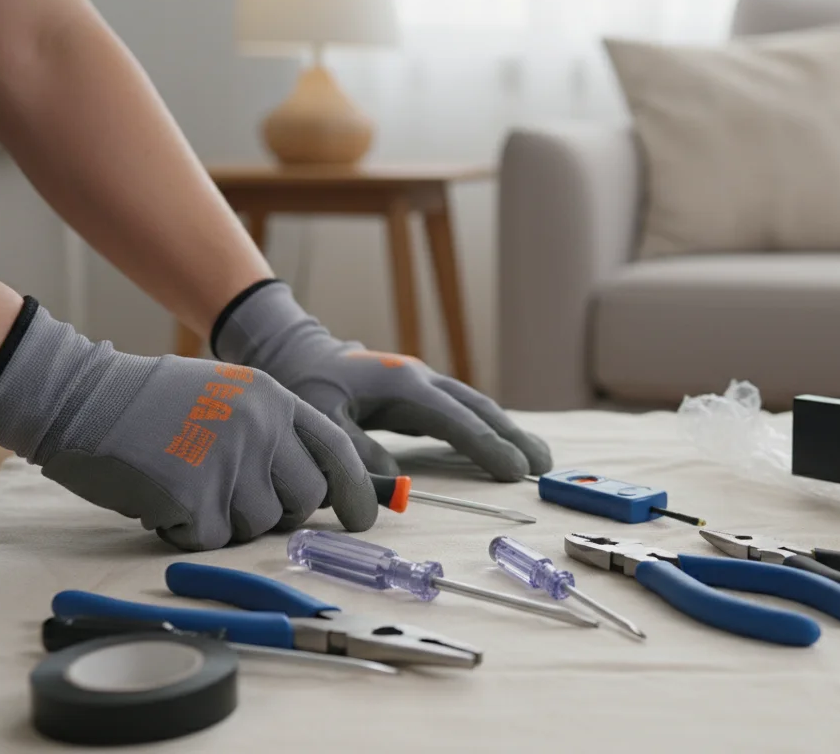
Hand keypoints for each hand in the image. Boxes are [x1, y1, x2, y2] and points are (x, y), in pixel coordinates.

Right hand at [0, 300, 376, 550]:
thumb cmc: (153, 404)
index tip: (362, 519)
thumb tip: (322, 488)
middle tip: (235, 496)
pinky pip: (213, 539)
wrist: (81, 397)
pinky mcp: (195, 495)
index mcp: (274, 398)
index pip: (337, 451)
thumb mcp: (230, 396)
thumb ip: (277, 432)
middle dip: (279, 511)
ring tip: (188, 484)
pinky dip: (189, 531)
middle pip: (304, 498)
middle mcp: (261, 427)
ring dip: (226, 520)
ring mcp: (230, 460)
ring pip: (258, 525)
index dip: (356, 491)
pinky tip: (164, 497)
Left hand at [213, 281, 552, 481]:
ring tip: (535, 458)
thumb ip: (356, 454)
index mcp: (404, 385)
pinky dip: (484, 428)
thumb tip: (398, 486)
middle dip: (512, 436)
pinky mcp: (417, 394)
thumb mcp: (321, 421)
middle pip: (478, 409)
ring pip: (474, 407)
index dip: (488, 446)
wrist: (296, 353)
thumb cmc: (307, 386)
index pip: (457, 420)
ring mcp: (422, 383)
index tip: (515, 470)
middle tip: (543, 465)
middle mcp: (421, 379)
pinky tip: (500, 445)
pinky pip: (460, 411)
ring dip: (505, 432)